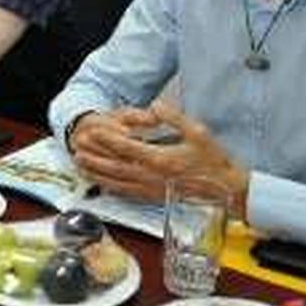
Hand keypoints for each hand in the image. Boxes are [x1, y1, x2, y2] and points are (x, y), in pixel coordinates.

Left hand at [70, 102, 249, 218]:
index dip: (107, 139)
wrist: (228, 192)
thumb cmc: (215, 162)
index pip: (126, 148)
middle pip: (115, 167)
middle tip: (76, 149)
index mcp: (161, 159)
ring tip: (81, 165)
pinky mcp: (155, 198)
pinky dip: (111, 187)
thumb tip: (155, 106)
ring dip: (97, 173)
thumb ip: (174, 118)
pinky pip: (127, 193)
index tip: (93, 130)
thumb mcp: (198, 133)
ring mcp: (152, 190)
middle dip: (94, 157)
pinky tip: (102, 183)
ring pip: (117, 182)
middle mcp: (152, 177)